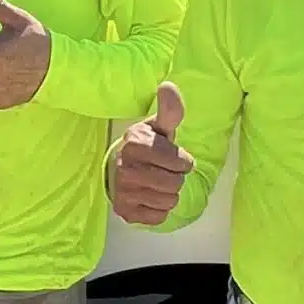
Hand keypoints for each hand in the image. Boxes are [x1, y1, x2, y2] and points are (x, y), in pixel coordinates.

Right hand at [108, 82, 190, 225]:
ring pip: (168, 200)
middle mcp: (125, 167)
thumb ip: (169, 110)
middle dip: (176, 178)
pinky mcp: (125, 211)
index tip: (174, 157)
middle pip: (175, 183)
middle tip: (165, 170)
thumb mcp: (160, 127)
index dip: (182, 161)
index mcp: (135, 143)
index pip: (179, 162)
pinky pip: (159, 217)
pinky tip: (150, 196)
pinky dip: (159, 209)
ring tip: (157, 182)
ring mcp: (123, 191)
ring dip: (169, 193)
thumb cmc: (147, 146)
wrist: (120, 168)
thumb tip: (168, 86)